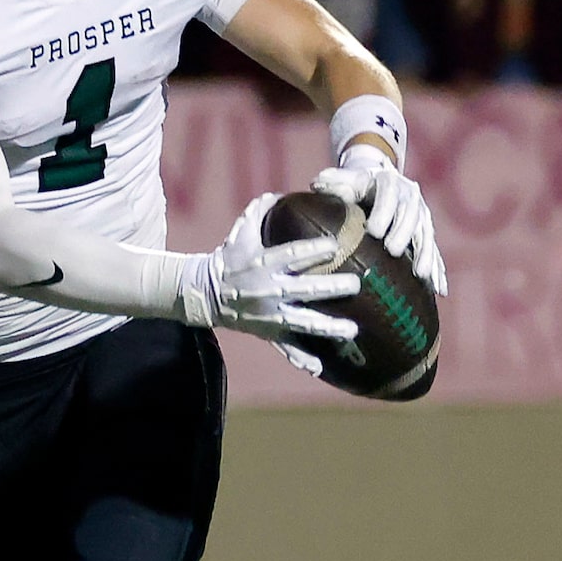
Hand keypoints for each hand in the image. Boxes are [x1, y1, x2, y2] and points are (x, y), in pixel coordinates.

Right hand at [185, 194, 360, 375]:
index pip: (292, 255)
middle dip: (332, 288)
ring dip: (328, 328)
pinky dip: (302, 359)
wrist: (205, 293)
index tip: (336, 246)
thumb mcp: (241, 230)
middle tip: (356, 285)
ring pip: (303, 323)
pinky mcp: (268, 333)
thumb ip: (262, 209)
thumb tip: (284, 192)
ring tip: (353, 330)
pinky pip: (286, 349)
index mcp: (263, 263)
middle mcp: (268, 291)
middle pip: (305, 291)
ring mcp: (269, 315)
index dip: (314, 251)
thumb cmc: (229, 257)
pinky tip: (320, 368)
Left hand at [312, 147, 447, 294]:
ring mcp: (422, 217)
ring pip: (426, 236)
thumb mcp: (345, 180)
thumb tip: (318, 183)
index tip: (373, 231)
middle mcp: (411, 198)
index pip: (389, 196)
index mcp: (390, 183)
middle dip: (403, 234)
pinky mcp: (427, 234)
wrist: (381, 182)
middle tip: (392, 251)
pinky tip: (440, 290)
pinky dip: (439, 271)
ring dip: (426, 255)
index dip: (384, 212)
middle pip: (411, 216)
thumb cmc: (357, 184)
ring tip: (421, 274)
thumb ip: (333, 182)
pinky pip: (435, 252)